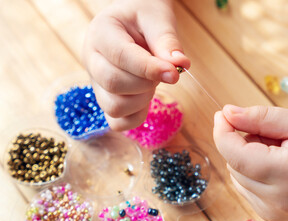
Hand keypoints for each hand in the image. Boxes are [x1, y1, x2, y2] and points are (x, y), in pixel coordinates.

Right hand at [83, 0, 189, 129]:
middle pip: (113, 83)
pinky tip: (146, 98)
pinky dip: (136, 117)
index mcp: (101, 33)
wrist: (134, 21)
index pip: (121, 56)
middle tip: (164, 73)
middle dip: (146, 84)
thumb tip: (180, 65)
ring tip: (152, 82)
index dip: (150, 69)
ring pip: (113, 107)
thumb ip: (167, 41)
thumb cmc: (144, 16)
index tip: (174, 73)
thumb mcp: (158, 19)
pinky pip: (117, 122)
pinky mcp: (106, 99)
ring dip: (142, 101)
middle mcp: (91, 59)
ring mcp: (96, 83)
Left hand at [213, 105, 287, 220]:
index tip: (223, 114)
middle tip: (273, 135)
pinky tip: (277, 166)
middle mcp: (274, 201)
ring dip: (247, 157)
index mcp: (286, 176)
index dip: (222, 131)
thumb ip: (262, 118)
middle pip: (233, 163)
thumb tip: (228, 113)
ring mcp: (270, 212)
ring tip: (279, 152)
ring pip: (236, 174)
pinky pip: (245, 186)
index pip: (235, 155)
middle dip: (243, 142)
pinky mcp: (268, 215)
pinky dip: (252, 170)